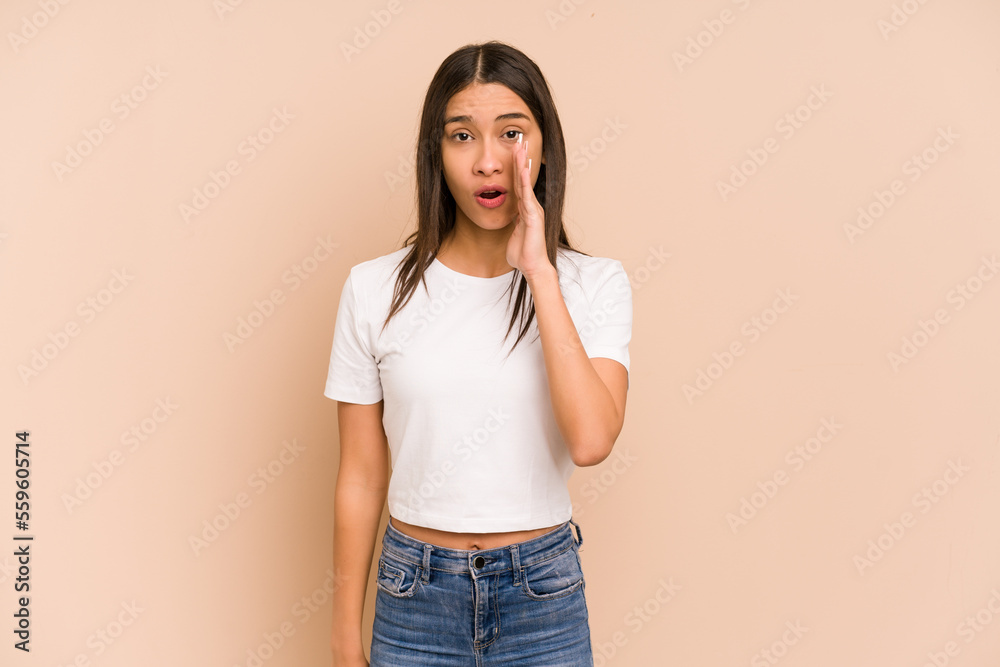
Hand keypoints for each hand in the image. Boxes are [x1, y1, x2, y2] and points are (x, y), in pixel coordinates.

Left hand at [505, 135, 551, 279]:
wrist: (533, 266)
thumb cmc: (523, 253)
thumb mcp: (512, 234)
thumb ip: (510, 224)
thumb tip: (505, 221)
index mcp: (524, 209)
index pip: (518, 183)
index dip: (516, 167)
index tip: (514, 151)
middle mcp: (530, 206)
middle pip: (523, 177)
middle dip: (520, 158)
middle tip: (519, 139)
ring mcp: (533, 209)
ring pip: (525, 182)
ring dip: (522, 164)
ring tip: (521, 147)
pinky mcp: (533, 216)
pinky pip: (527, 195)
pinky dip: (525, 181)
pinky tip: (523, 168)